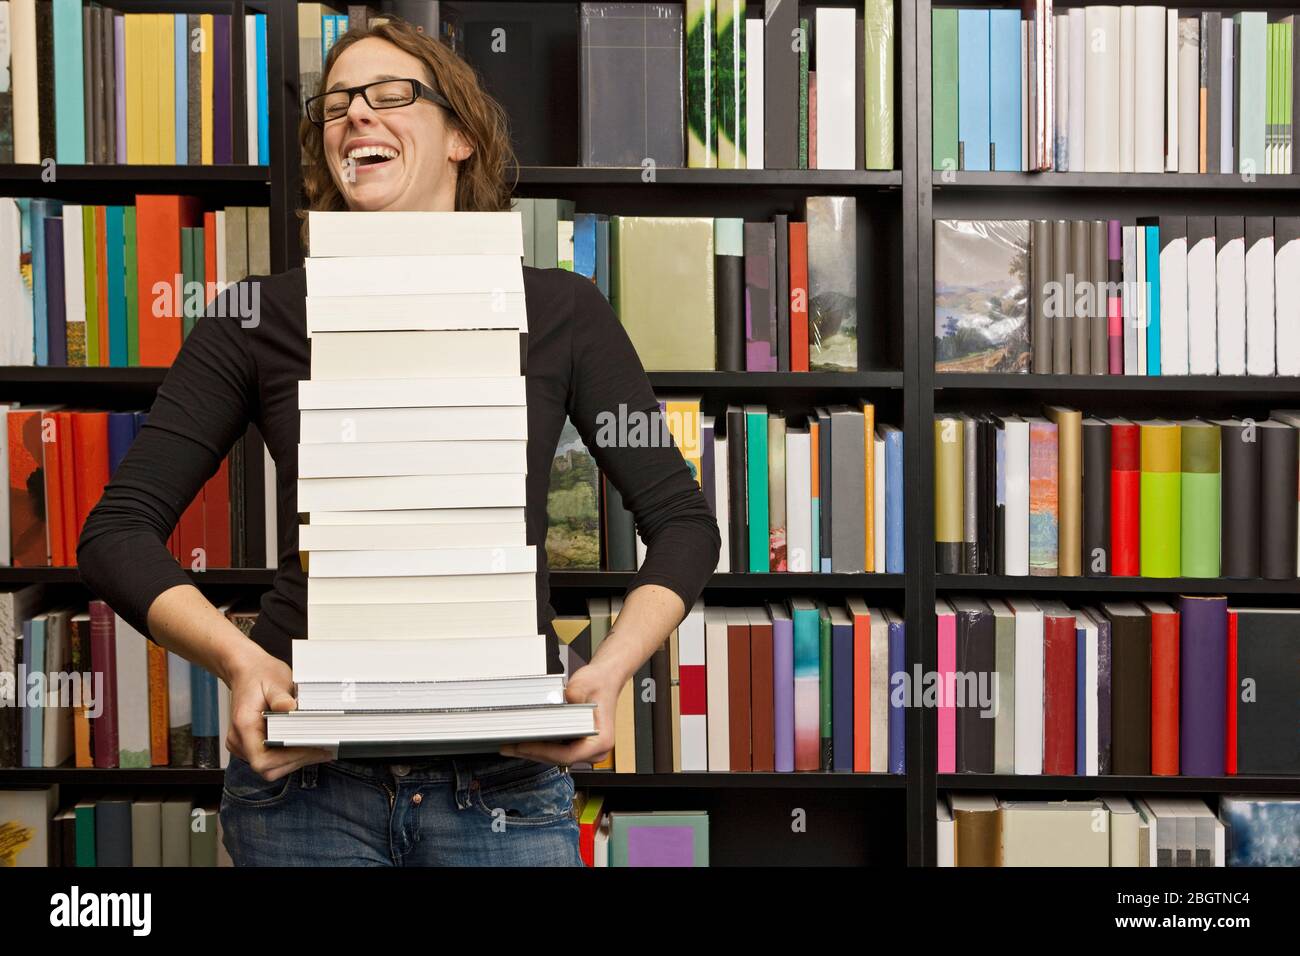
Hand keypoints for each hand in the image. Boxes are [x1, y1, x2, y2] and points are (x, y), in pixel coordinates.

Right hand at [224, 644, 332, 780]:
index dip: (289, 759)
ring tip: (319, 748)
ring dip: (295, 760)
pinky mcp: (251, 744)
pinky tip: (306, 745)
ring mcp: (243, 744)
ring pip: (270, 767)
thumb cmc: (260, 676)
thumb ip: (281, 697)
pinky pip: (270, 759)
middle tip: (324, 750)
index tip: (312, 748)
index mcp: (244, 726)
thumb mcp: (274, 681)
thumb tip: (291, 708)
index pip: (262, 760)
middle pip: (268, 767)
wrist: (247, 671)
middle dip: (297, 760)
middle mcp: (239, 740)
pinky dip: (289, 755)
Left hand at [499, 659, 621, 766]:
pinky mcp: (577, 744)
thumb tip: (555, 703)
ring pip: (556, 757)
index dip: (542, 752)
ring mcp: (586, 749)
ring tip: (510, 744)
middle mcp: (595, 750)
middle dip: (532, 752)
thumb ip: (573, 693)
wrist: (605, 679)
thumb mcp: (585, 684)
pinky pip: (557, 750)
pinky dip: (540, 746)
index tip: (523, 745)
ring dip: (533, 751)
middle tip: (508, 746)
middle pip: (559, 759)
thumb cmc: (598, 683)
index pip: (568, 755)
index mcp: (601, 740)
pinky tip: (524, 739)